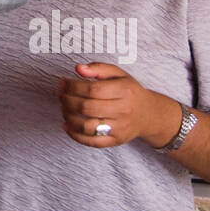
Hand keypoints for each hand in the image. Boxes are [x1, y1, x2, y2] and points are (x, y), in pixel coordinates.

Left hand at [58, 62, 178, 148]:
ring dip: (69, 117)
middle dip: (67, 100)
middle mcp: (123, 111)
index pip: (92, 89)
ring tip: (63, 108)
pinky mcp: (115, 141)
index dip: (73, 86)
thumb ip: (98, 68)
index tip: (63, 83)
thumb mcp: (119, 74)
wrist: (148, 114)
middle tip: (60, 95)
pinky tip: (67, 125)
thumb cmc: (129, 92)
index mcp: (124, 91)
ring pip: (87, 126)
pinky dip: (75, 135)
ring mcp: (119, 128)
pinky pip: (92, 142)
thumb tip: (78, 68)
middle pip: (87, 107)